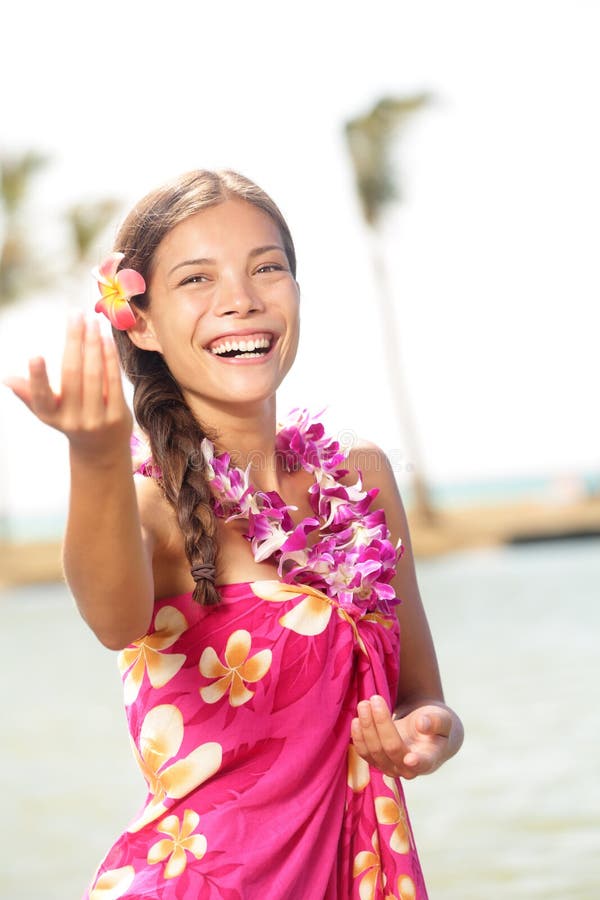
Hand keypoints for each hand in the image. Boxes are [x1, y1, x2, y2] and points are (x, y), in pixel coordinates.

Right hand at [4, 313, 131, 459]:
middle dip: (74, 341)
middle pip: (72, 374)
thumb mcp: (49, 411)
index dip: (37, 378)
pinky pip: (113, 381)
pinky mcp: (117, 416)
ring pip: (94, 375)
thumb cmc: (71, 420)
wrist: (102, 449)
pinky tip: (106, 339)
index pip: (41, 397)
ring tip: (92, 321)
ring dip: (93, 344)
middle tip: (74, 315)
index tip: (35, 356)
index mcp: (51, 415)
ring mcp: (96, 419)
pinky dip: (109, 358)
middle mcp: (72, 419)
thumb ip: (31, 394)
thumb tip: (7, 379)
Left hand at [351, 695, 455, 779]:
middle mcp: (409, 768)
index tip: (410, 758)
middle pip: (391, 748)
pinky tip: (356, 719)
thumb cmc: (438, 725)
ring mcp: (391, 767)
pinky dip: (358, 737)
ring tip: (364, 703)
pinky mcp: (377, 761)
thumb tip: (421, 724)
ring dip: (367, 727)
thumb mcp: (444, 719)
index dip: (417, 762)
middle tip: (375, 698)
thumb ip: (436, 722)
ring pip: (374, 751)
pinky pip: (364, 753)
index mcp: (430, 759)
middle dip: (381, 723)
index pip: (423, 763)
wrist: (426, 731)